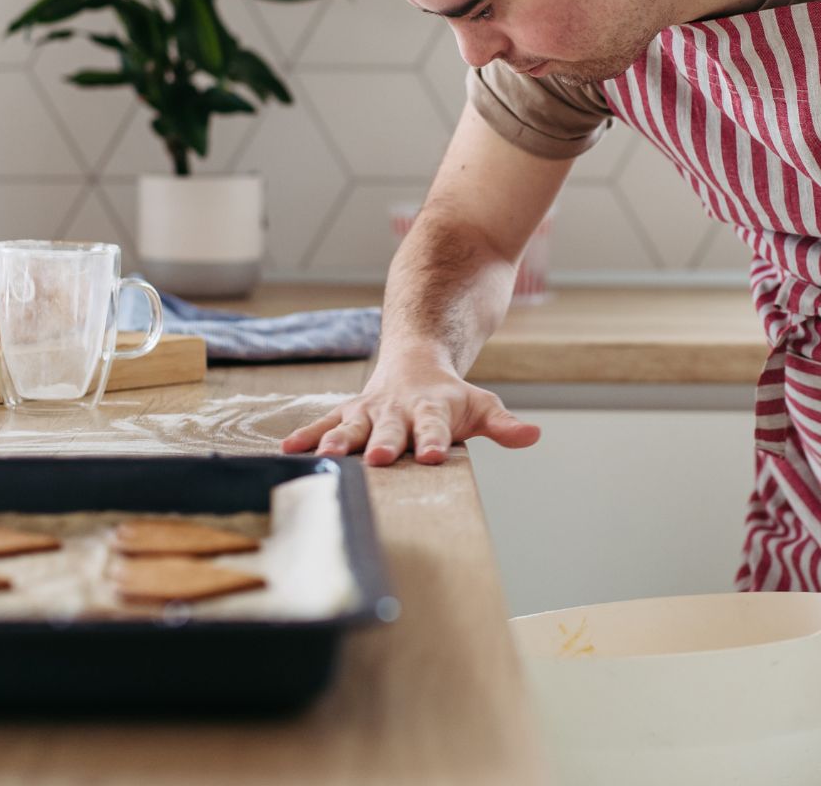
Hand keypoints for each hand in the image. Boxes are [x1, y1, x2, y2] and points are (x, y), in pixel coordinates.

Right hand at [280, 357, 541, 465]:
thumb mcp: (481, 406)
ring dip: (337, 443)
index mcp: (431, 410)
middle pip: (389, 429)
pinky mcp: (346, 415)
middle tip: (378, 458)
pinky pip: (322, 425)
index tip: (432, 456)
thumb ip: (503, 424)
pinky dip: (306, 437)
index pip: (435, 427)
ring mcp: (368, 412)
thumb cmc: (450, 397)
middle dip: (382, 443)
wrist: (414, 360)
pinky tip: (287, 452)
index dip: (433, 440)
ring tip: (327, 459)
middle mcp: (396, 411)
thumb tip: (533, 436)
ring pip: (350, 428)